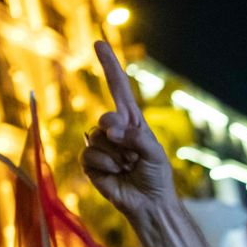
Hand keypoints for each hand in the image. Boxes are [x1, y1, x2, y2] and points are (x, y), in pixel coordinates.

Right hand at [81, 41, 175, 217]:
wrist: (149, 203)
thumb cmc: (156, 176)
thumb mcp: (155, 152)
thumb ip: (136, 137)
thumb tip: (109, 130)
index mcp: (132, 122)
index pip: (118, 89)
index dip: (109, 66)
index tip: (99, 43)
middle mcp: (114, 130)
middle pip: (106, 118)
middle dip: (120, 136)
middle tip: (133, 156)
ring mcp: (101, 145)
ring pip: (98, 140)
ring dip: (116, 158)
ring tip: (128, 169)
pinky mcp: (91, 163)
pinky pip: (89, 156)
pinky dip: (105, 167)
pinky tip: (116, 175)